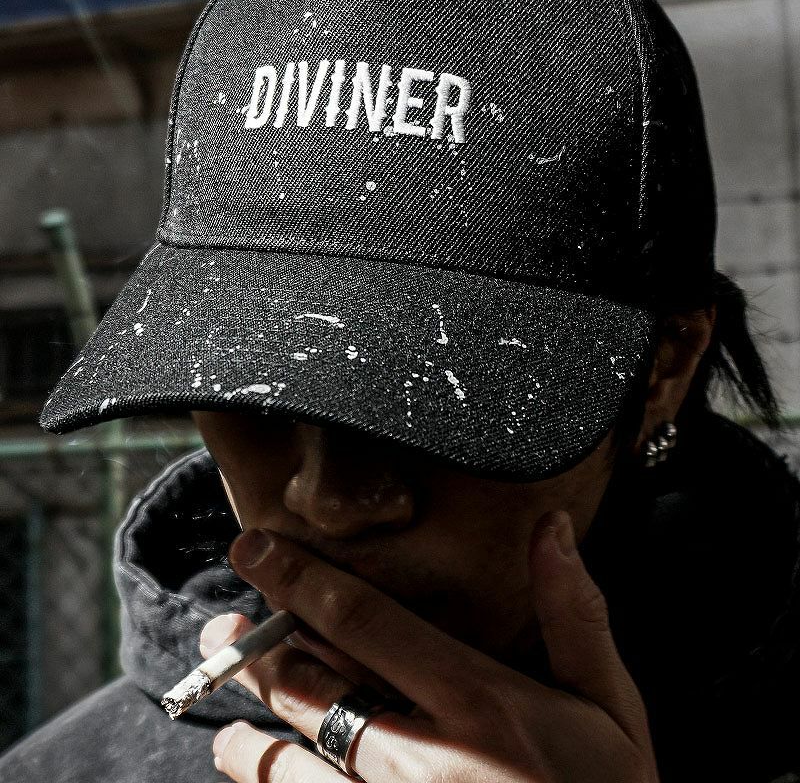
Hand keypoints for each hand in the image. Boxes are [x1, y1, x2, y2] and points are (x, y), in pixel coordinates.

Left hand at [201, 510, 659, 782]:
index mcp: (479, 701)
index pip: (365, 620)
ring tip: (224, 709)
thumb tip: (551, 529)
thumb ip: (574, 615)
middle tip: (222, 626)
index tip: (255, 550)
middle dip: (259, 647)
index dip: (299, 579)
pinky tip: (256, 771)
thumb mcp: (611, 708)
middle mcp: (423, 753)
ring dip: (252, 732)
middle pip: (313, 686)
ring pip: (295, 763)